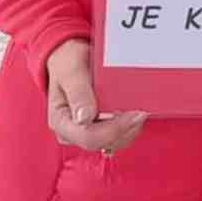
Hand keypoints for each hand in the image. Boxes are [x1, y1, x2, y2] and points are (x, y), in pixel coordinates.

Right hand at [43, 37, 147, 153]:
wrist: (72, 58)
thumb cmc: (68, 62)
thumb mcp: (69, 70)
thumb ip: (77, 92)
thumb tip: (84, 118)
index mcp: (60, 122)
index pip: (89, 137)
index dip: (114, 129)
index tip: (134, 114)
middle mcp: (72, 133)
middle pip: (105, 142)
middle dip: (126, 128)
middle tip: (141, 110)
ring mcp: (87, 133)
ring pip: (116, 141)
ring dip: (131, 127)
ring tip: (137, 108)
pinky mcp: (101, 130)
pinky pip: (120, 136)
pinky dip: (130, 125)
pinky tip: (133, 110)